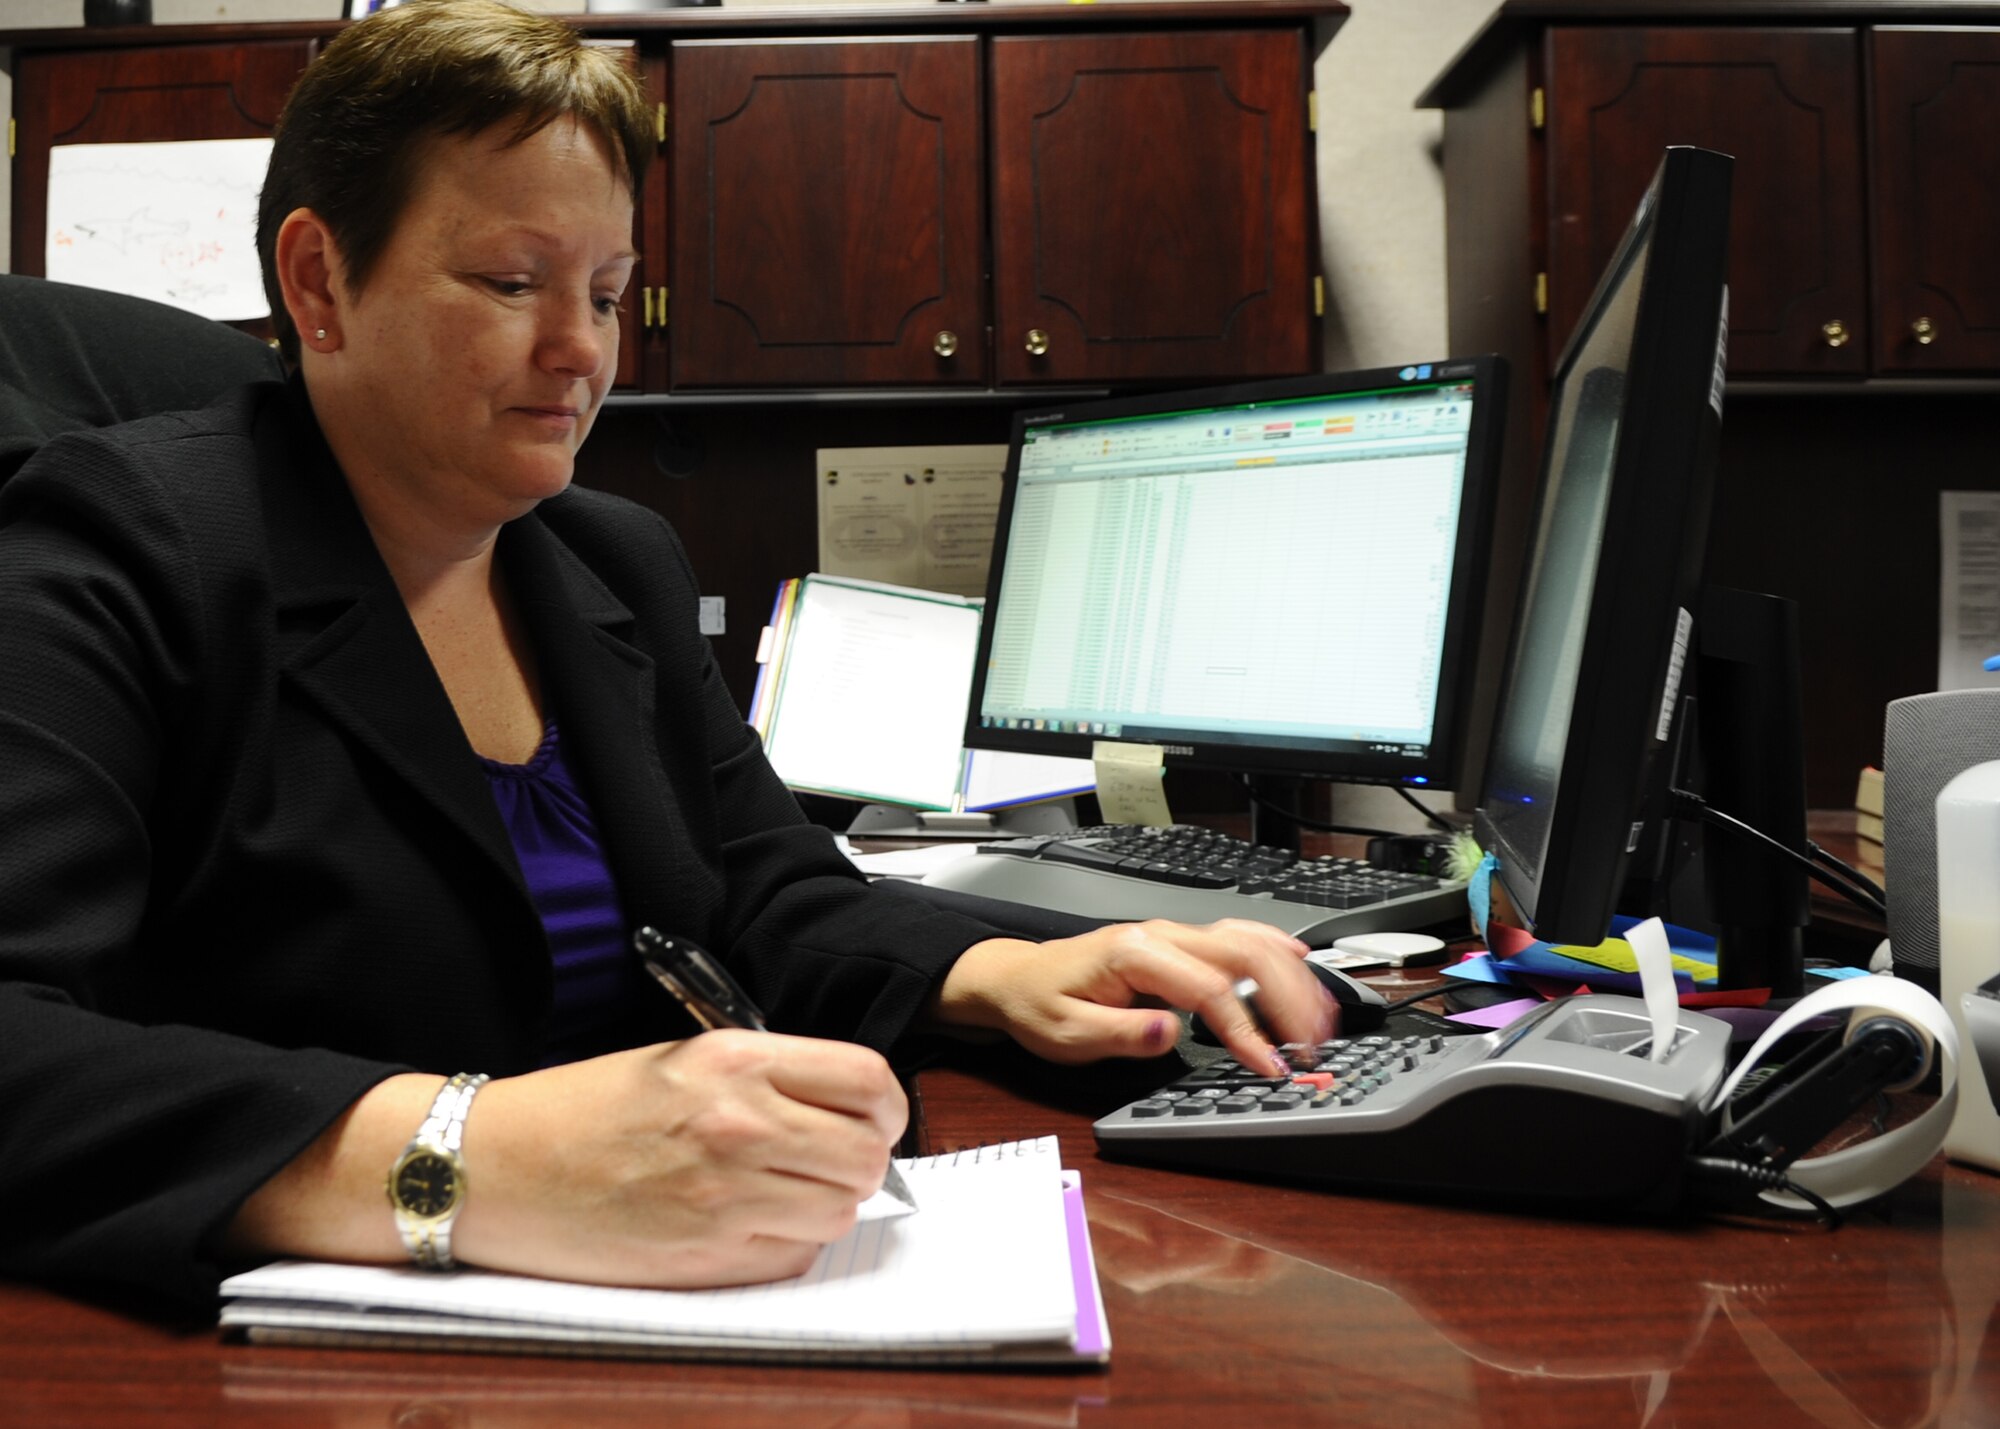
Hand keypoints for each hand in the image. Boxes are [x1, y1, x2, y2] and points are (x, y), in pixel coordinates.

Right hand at [221, 1032, 906, 1289]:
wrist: (502, 1167)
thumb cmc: (585, 1110)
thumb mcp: (685, 1058)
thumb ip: (770, 1077)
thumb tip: (846, 1106)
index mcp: (736, 1063)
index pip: (868, 1080)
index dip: (884, 1104)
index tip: (873, 1115)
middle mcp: (741, 1126)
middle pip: (865, 1155)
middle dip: (858, 1158)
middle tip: (828, 1157)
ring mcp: (728, 1197)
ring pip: (838, 1210)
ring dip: (822, 1203)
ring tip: (776, 1188)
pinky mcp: (710, 1258)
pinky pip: (794, 1255)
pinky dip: (786, 1242)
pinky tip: (745, 1221)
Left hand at [928, 918, 1335, 1075]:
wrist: (1019, 978)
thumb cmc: (1041, 1004)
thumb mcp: (1068, 1034)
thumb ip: (1121, 1034)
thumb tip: (1170, 1032)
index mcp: (1134, 954)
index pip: (1209, 989)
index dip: (1245, 1030)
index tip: (1269, 1064)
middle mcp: (1160, 936)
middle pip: (1244, 954)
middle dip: (1287, 998)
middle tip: (1313, 1041)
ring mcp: (1173, 935)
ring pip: (1248, 940)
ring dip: (1289, 976)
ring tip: (1319, 1015)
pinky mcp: (1180, 944)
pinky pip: (1237, 936)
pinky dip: (1274, 950)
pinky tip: (1299, 963)